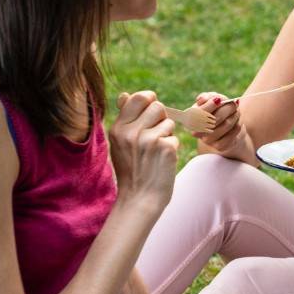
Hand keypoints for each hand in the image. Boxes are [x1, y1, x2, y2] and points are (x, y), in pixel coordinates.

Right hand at [110, 91, 178, 210]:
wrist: (139, 199)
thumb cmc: (131, 170)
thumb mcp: (119, 144)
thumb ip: (125, 119)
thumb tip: (125, 94)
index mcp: (118, 128)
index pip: (138, 97)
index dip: (149, 101)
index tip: (151, 113)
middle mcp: (132, 132)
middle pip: (157, 106)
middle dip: (160, 118)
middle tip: (154, 136)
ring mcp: (149, 139)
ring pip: (169, 122)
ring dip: (167, 134)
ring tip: (156, 151)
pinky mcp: (166, 148)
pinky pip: (175, 138)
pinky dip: (172, 148)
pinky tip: (162, 161)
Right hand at [193, 92, 244, 155]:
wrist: (228, 128)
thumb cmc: (218, 110)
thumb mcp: (213, 100)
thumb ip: (208, 96)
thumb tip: (202, 99)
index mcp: (191, 118)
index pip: (199, 112)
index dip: (210, 105)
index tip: (219, 99)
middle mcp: (196, 131)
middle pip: (215, 118)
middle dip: (227, 109)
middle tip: (235, 104)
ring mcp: (207, 140)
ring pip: (225, 125)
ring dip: (234, 116)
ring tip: (237, 112)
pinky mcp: (219, 146)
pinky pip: (232, 134)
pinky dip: (237, 126)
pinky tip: (237, 123)